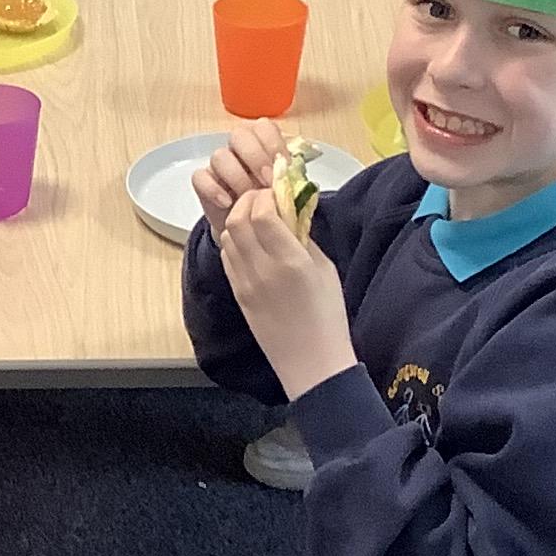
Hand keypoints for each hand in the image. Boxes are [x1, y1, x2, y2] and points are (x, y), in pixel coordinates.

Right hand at [190, 116, 282, 230]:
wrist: (252, 228)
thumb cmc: (271, 202)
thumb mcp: (286, 188)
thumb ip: (290, 176)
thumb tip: (294, 172)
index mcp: (262, 142)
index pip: (264, 127)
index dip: (273, 145)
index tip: (284, 167)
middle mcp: (239, 148)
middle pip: (239, 135)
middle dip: (255, 157)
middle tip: (267, 182)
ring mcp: (219, 163)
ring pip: (220, 156)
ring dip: (237, 176)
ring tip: (249, 197)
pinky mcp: (203, 181)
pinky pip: (200, 177)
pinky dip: (213, 189)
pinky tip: (227, 203)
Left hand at [217, 181, 354, 403]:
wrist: (311, 363)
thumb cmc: (328, 316)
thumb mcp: (326, 270)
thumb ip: (305, 238)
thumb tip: (290, 212)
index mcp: (290, 261)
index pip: (261, 213)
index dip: (265, 196)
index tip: (276, 192)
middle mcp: (262, 270)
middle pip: (237, 219)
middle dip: (248, 202)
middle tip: (263, 200)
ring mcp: (245, 284)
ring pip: (227, 236)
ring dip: (239, 220)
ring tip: (257, 221)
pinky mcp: (238, 295)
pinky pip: (227, 258)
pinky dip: (235, 242)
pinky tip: (252, 244)